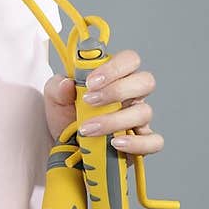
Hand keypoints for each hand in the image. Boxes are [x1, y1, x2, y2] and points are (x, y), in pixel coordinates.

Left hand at [43, 49, 163, 154]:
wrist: (65, 148)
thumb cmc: (66, 118)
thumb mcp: (55, 99)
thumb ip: (57, 87)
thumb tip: (67, 83)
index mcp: (116, 78)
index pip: (129, 60)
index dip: (114, 68)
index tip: (90, 82)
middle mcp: (132, 95)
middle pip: (146, 81)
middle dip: (117, 91)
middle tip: (90, 102)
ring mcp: (138, 119)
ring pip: (144, 112)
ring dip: (114, 120)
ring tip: (89, 129)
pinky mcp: (141, 142)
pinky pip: (154, 141)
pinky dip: (137, 143)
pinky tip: (116, 143)